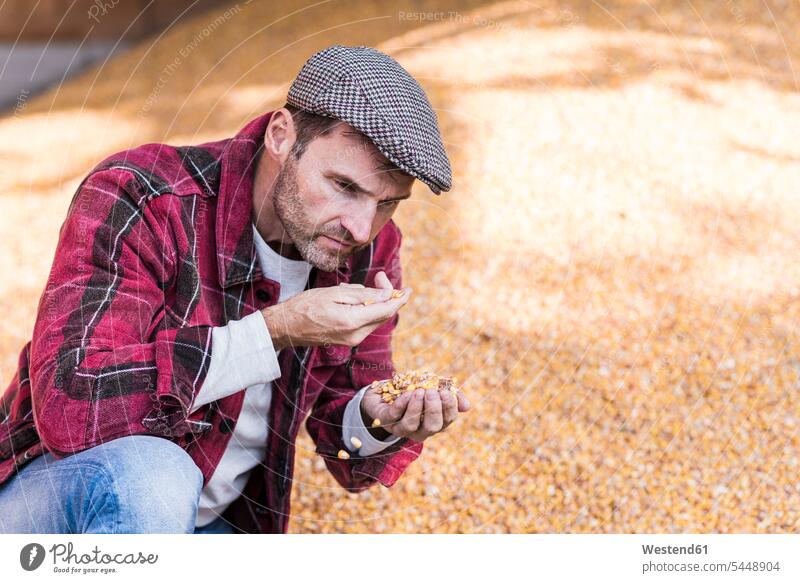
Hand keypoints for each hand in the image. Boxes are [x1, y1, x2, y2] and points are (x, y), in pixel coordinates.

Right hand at [261, 271, 409, 349]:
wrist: (285, 327)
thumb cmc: (305, 306)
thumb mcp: (335, 293)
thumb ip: (363, 295)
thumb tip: (386, 294)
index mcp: (353, 321)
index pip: (387, 310)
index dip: (400, 298)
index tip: (408, 289)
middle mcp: (356, 335)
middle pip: (383, 315)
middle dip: (387, 295)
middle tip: (380, 276)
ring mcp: (352, 340)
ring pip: (375, 319)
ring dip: (376, 302)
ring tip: (362, 286)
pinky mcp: (348, 341)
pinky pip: (365, 323)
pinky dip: (367, 310)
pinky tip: (355, 299)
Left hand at [360, 383, 471, 442]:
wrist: (384, 390)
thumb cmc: (413, 390)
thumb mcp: (433, 388)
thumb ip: (450, 394)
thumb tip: (467, 406)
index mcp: (434, 421)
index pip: (447, 420)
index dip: (449, 408)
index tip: (446, 392)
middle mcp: (419, 429)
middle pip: (431, 428)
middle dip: (433, 409)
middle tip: (431, 392)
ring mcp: (401, 427)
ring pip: (411, 425)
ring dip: (416, 407)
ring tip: (419, 391)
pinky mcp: (385, 420)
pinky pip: (394, 416)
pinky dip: (402, 404)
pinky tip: (407, 393)